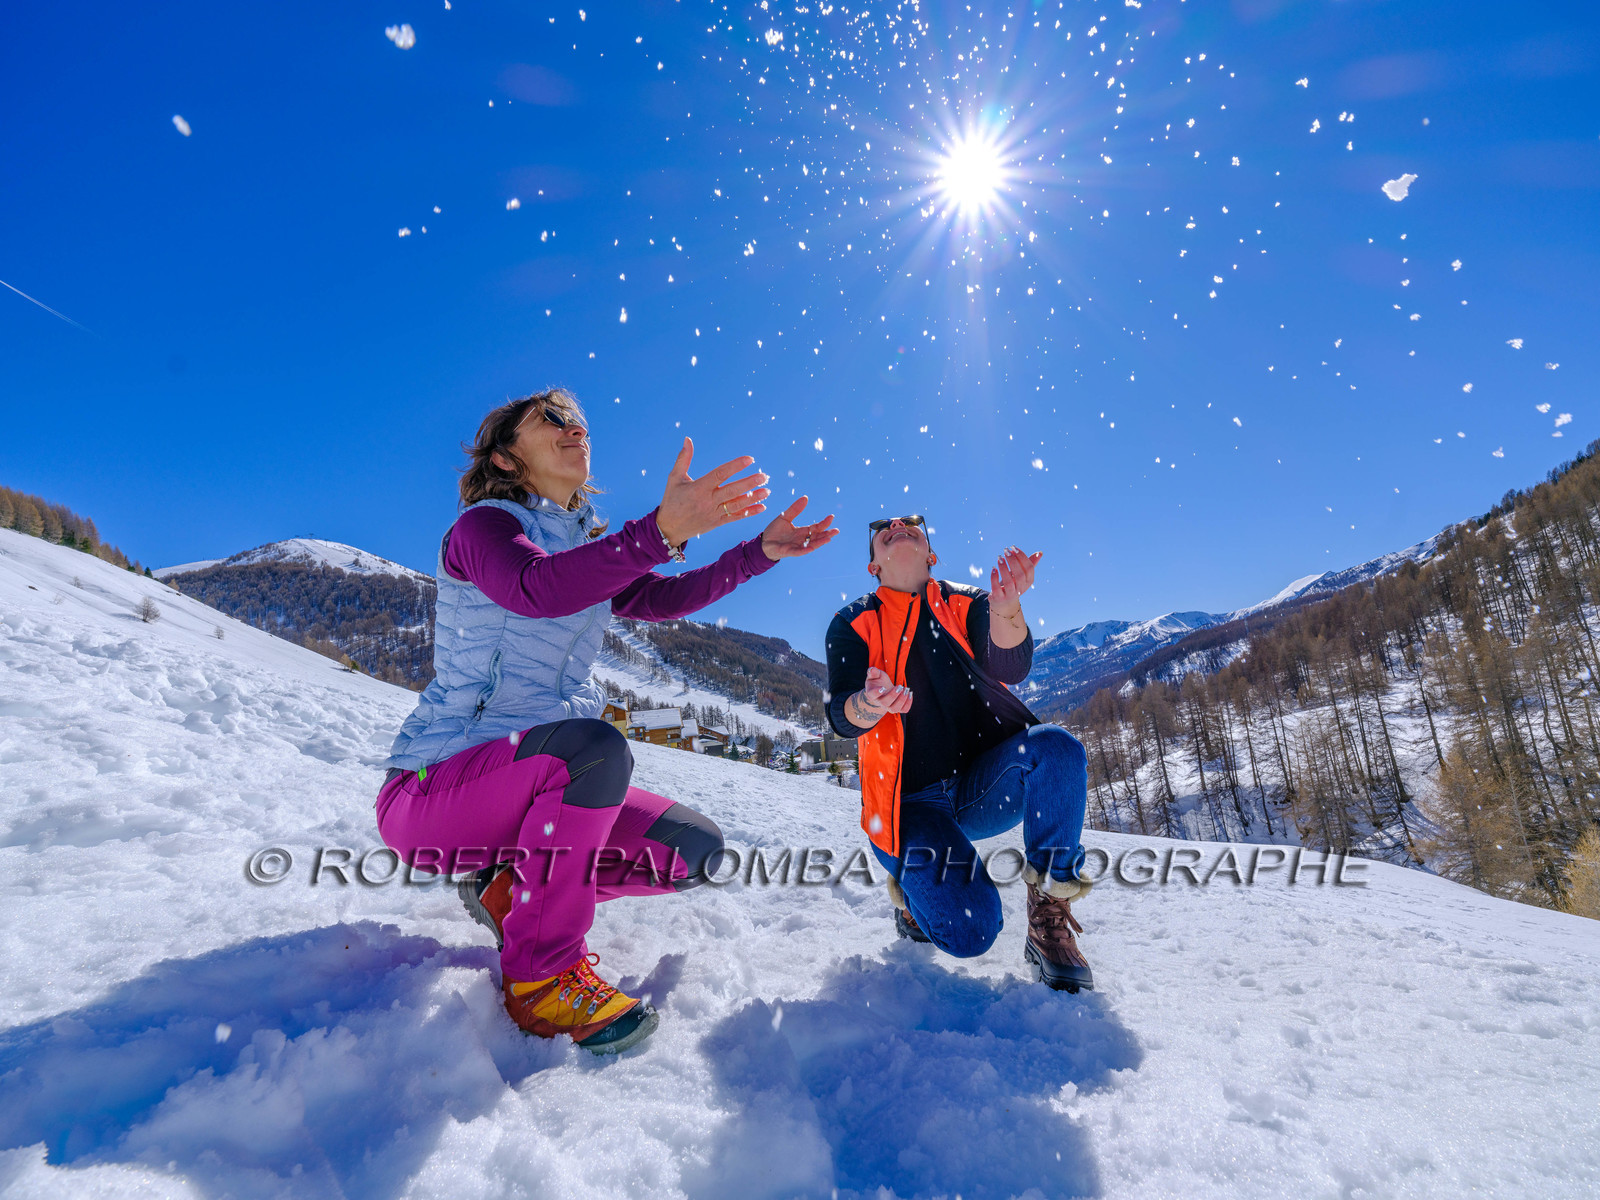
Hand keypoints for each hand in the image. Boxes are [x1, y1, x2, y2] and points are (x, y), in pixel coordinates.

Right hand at [656, 438, 770, 546]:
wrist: (668, 528)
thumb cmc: (671, 500)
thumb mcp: (674, 478)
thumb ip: (683, 459)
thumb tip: (688, 439)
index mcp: (698, 488)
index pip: (720, 474)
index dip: (736, 466)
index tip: (750, 459)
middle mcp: (707, 501)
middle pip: (732, 490)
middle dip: (749, 483)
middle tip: (764, 476)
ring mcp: (713, 513)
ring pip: (736, 505)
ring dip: (753, 498)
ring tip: (767, 491)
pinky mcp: (717, 523)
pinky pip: (735, 517)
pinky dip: (749, 513)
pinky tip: (762, 507)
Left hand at [760, 497, 838, 560]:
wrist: (763, 542)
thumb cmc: (774, 531)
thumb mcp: (785, 517)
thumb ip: (795, 509)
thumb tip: (806, 497)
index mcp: (802, 531)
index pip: (816, 527)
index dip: (824, 523)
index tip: (831, 517)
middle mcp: (802, 540)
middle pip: (817, 537)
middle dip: (827, 534)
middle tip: (836, 531)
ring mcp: (796, 546)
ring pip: (811, 545)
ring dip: (820, 542)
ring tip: (828, 538)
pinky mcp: (788, 551)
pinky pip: (798, 551)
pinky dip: (805, 550)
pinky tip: (812, 547)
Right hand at [858, 666, 912, 715]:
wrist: (883, 690)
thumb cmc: (878, 681)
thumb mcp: (874, 675)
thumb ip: (873, 672)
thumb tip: (872, 669)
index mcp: (872, 693)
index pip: (873, 695)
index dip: (877, 692)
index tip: (883, 687)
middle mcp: (879, 702)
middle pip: (885, 703)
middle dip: (893, 695)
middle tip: (900, 686)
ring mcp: (888, 707)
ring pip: (894, 709)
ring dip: (902, 700)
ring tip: (906, 690)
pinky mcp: (897, 708)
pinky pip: (904, 709)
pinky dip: (908, 703)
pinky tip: (910, 693)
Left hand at [990, 546, 1041, 615]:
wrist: (1003, 603)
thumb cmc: (1013, 584)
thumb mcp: (1021, 575)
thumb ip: (1030, 564)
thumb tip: (1040, 553)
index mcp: (1028, 582)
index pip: (1029, 569)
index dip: (1022, 557)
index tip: (1014, 548)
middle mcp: (1021, 589)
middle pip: (1019, 575)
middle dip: (1013, 561)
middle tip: (1006, 551)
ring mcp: (1010, 594)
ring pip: (1008, 582)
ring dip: (1004, 568)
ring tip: (999, 558)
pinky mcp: (999, 597)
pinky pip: (996, 588)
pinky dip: (994, 577)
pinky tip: (993, 568)